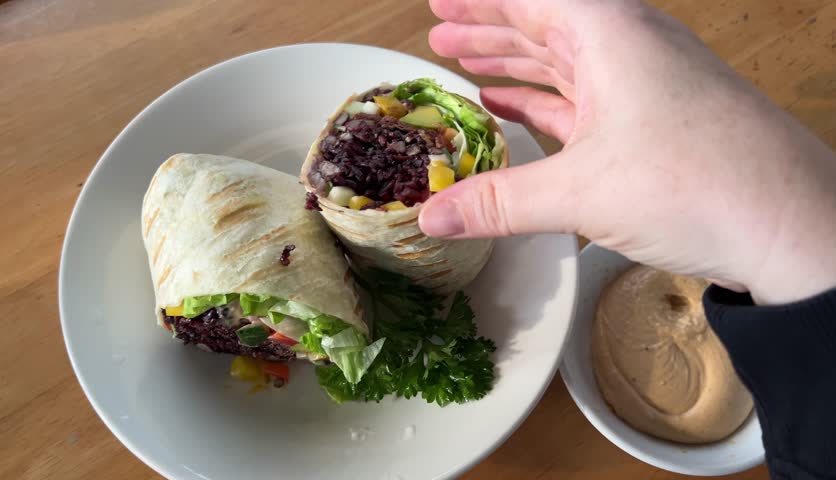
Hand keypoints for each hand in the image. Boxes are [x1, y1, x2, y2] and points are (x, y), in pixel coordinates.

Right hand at [419, 0, 835, 304]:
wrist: (793, 227)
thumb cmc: (696, 185)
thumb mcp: (582, 192)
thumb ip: (499, 201)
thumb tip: (430, 215)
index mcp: (610, 34)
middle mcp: (629, 47)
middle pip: (546, 25)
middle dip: (489, 29)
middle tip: (441, 31)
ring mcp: (646, 84)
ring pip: (566, 63)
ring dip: (515, 65)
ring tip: (467, 66)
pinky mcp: (654, 123)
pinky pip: (585, 101)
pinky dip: (545, 103)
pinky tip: (515, 110)